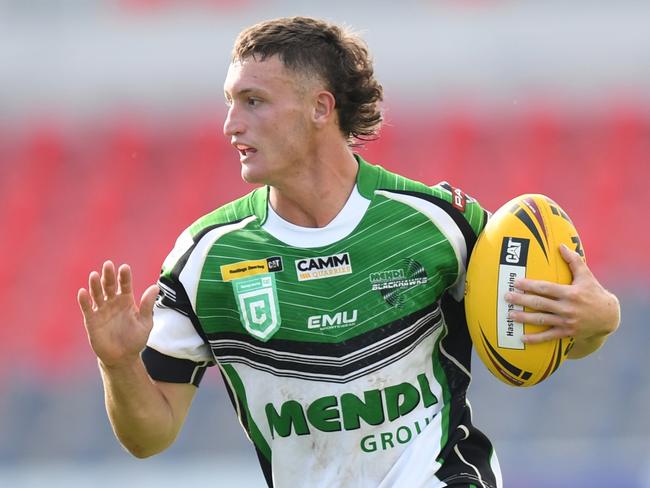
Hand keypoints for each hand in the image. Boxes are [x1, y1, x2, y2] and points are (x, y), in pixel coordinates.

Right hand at [78, 261, 158, 367]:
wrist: (123, 357)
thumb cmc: (135, 339)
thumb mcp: (145, 322)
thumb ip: (147, 305)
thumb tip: (155, 287)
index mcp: (126, 300)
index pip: (125, 285)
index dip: (124, 276)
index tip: (124, 268)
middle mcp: (113, 302)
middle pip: (109, 285)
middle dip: (108, 275)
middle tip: (108, 265)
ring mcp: (102, 310)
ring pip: (97, 294)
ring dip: (95, 285)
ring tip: (94, 275)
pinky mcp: (92, 321)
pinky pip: (87, 308)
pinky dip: (84, 300)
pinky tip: (83, 292)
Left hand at [504, 244, 619, 357]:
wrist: (609, 317)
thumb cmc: (594, 293)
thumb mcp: (586, 276)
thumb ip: (573, 261)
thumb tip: (561, 246)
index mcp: (571, 293)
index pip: (546, 288)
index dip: (530, 285)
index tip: (516, 282)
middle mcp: (568, 308)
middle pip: (541, 304)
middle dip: (522, 300)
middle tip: (507, 297)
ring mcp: (567, 322)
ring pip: (542, 320)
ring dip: (525, 318)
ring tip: (510, 314)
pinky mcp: (567, 333)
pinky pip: (548, 336)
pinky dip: (535, 339)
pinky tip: (522, 338)